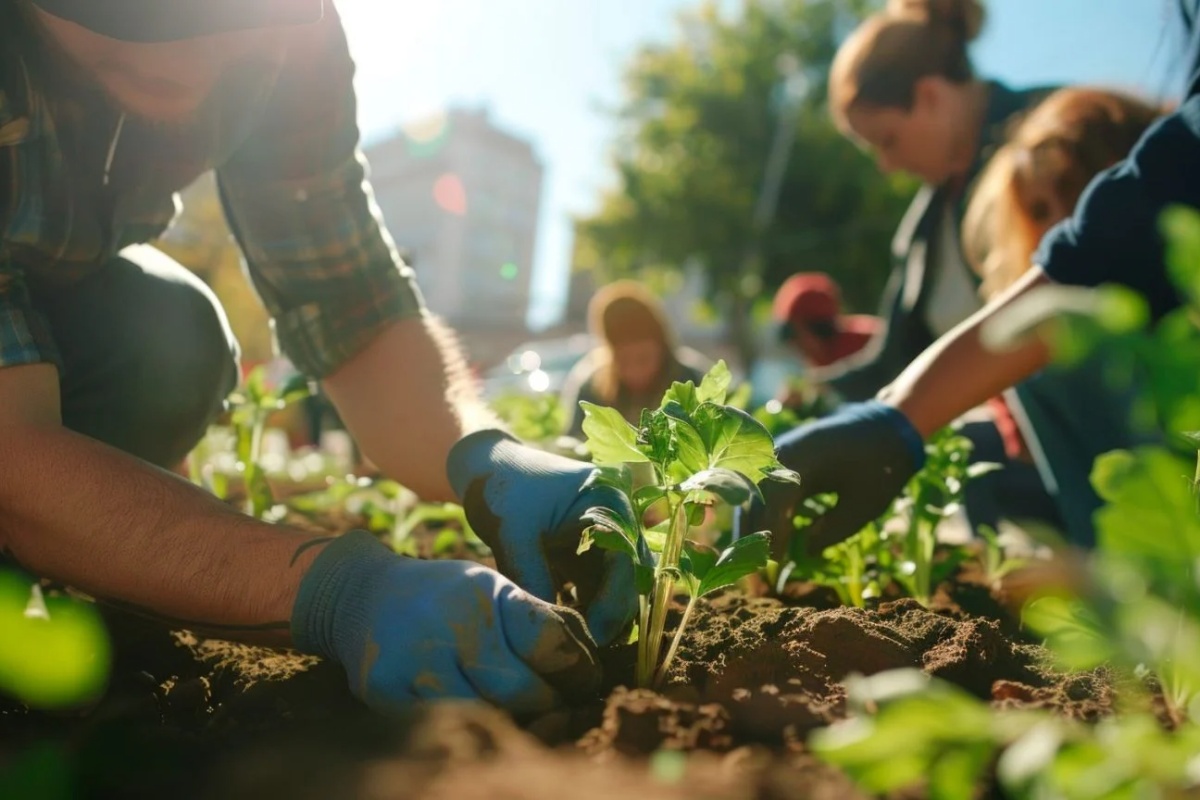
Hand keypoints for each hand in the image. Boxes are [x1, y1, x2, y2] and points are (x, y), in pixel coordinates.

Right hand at [291, 531, 599, 714]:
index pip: (548, 641)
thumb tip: (590, 664)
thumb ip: (540, 620)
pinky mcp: (387, 692)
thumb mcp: (494, 590)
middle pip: (520, 691)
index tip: (584, 683)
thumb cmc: (447, 598)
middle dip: (547, 707)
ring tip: (522, 720)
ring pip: (484, 718)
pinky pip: (444, 730)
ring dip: (510, 726)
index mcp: (486, 592)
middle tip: (558, 712)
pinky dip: (469, 734)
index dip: (577, 670)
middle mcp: (451, 623)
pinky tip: (480, 725)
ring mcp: (416, 661)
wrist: (364, 597)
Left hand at [446, 430, 637, 645]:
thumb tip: (548, 627)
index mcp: (610, 503)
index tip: (589, 638)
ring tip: (570, 645)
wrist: (485, 468)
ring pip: (617, 590)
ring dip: (600, 618)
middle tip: (581, 652)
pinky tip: (562, 630)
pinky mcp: (589, 555)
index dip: (613, 604)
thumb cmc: (501, 487)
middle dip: (611, 617)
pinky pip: (597, 591)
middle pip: (630, 580)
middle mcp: (619, 521)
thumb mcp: (513, 530)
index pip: (627, 562)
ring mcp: (606, 539)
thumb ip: (531, 574)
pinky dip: (585, 612)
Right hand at [736, 401, 925, 559]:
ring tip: (755, 556)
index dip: (771, 532)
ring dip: (753, 523)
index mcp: (804, 458)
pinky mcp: (782, 459)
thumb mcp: (865, 504)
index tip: (774, 561)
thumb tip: (804, 550)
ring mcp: (780, 454)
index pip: (775, 499)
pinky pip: (762, 487)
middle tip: (754, 567)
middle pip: (755, 495)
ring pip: (754, 492)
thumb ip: (834, 529)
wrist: (886, 428)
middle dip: (753, 531)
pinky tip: (765, 535)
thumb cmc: (880, 465)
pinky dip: (762, 511)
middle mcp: (783, 452)